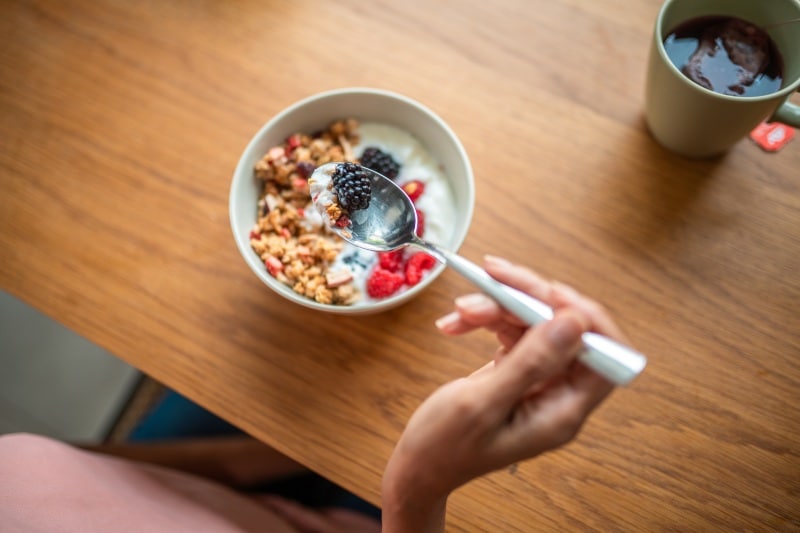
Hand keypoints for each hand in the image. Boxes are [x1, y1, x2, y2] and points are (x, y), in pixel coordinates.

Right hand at [381, 256, 626, 531]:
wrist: (418, 464)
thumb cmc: (445, 446)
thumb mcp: (484, 403)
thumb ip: (531, 362)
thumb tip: (575, 322)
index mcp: (562, 410)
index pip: (604, 355)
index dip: (584, 317)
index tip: (548, 293)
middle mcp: (557, 392)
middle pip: (564, 328)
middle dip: (527, 298)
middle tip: (493, 276)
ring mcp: (537, 378)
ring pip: (533, 321)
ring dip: (497, 307)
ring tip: (461, 310)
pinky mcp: (516, 368)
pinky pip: (511, 329)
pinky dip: (484, 320)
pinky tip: (455, 324)